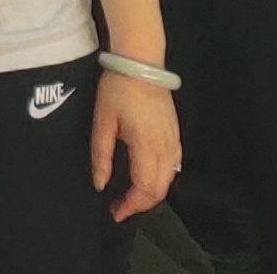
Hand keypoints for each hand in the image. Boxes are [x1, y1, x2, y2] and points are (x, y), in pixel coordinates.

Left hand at [93, 70, 181, 218]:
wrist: (140, 64)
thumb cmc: (117, 90)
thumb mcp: (102, 122)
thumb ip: (101, 155)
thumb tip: (100, 184)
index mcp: (147, 145)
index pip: (145, 189)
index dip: (130, 206)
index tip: (114, 212)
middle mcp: (166, 148)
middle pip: (159, 190)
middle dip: (140, 204)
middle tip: (119, 207)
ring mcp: (175, 142)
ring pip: (168, 181)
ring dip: (150, 194)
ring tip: (129, 196)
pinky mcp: (176, 135)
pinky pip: (173, 167)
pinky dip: (160, 180)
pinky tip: (145, 179)